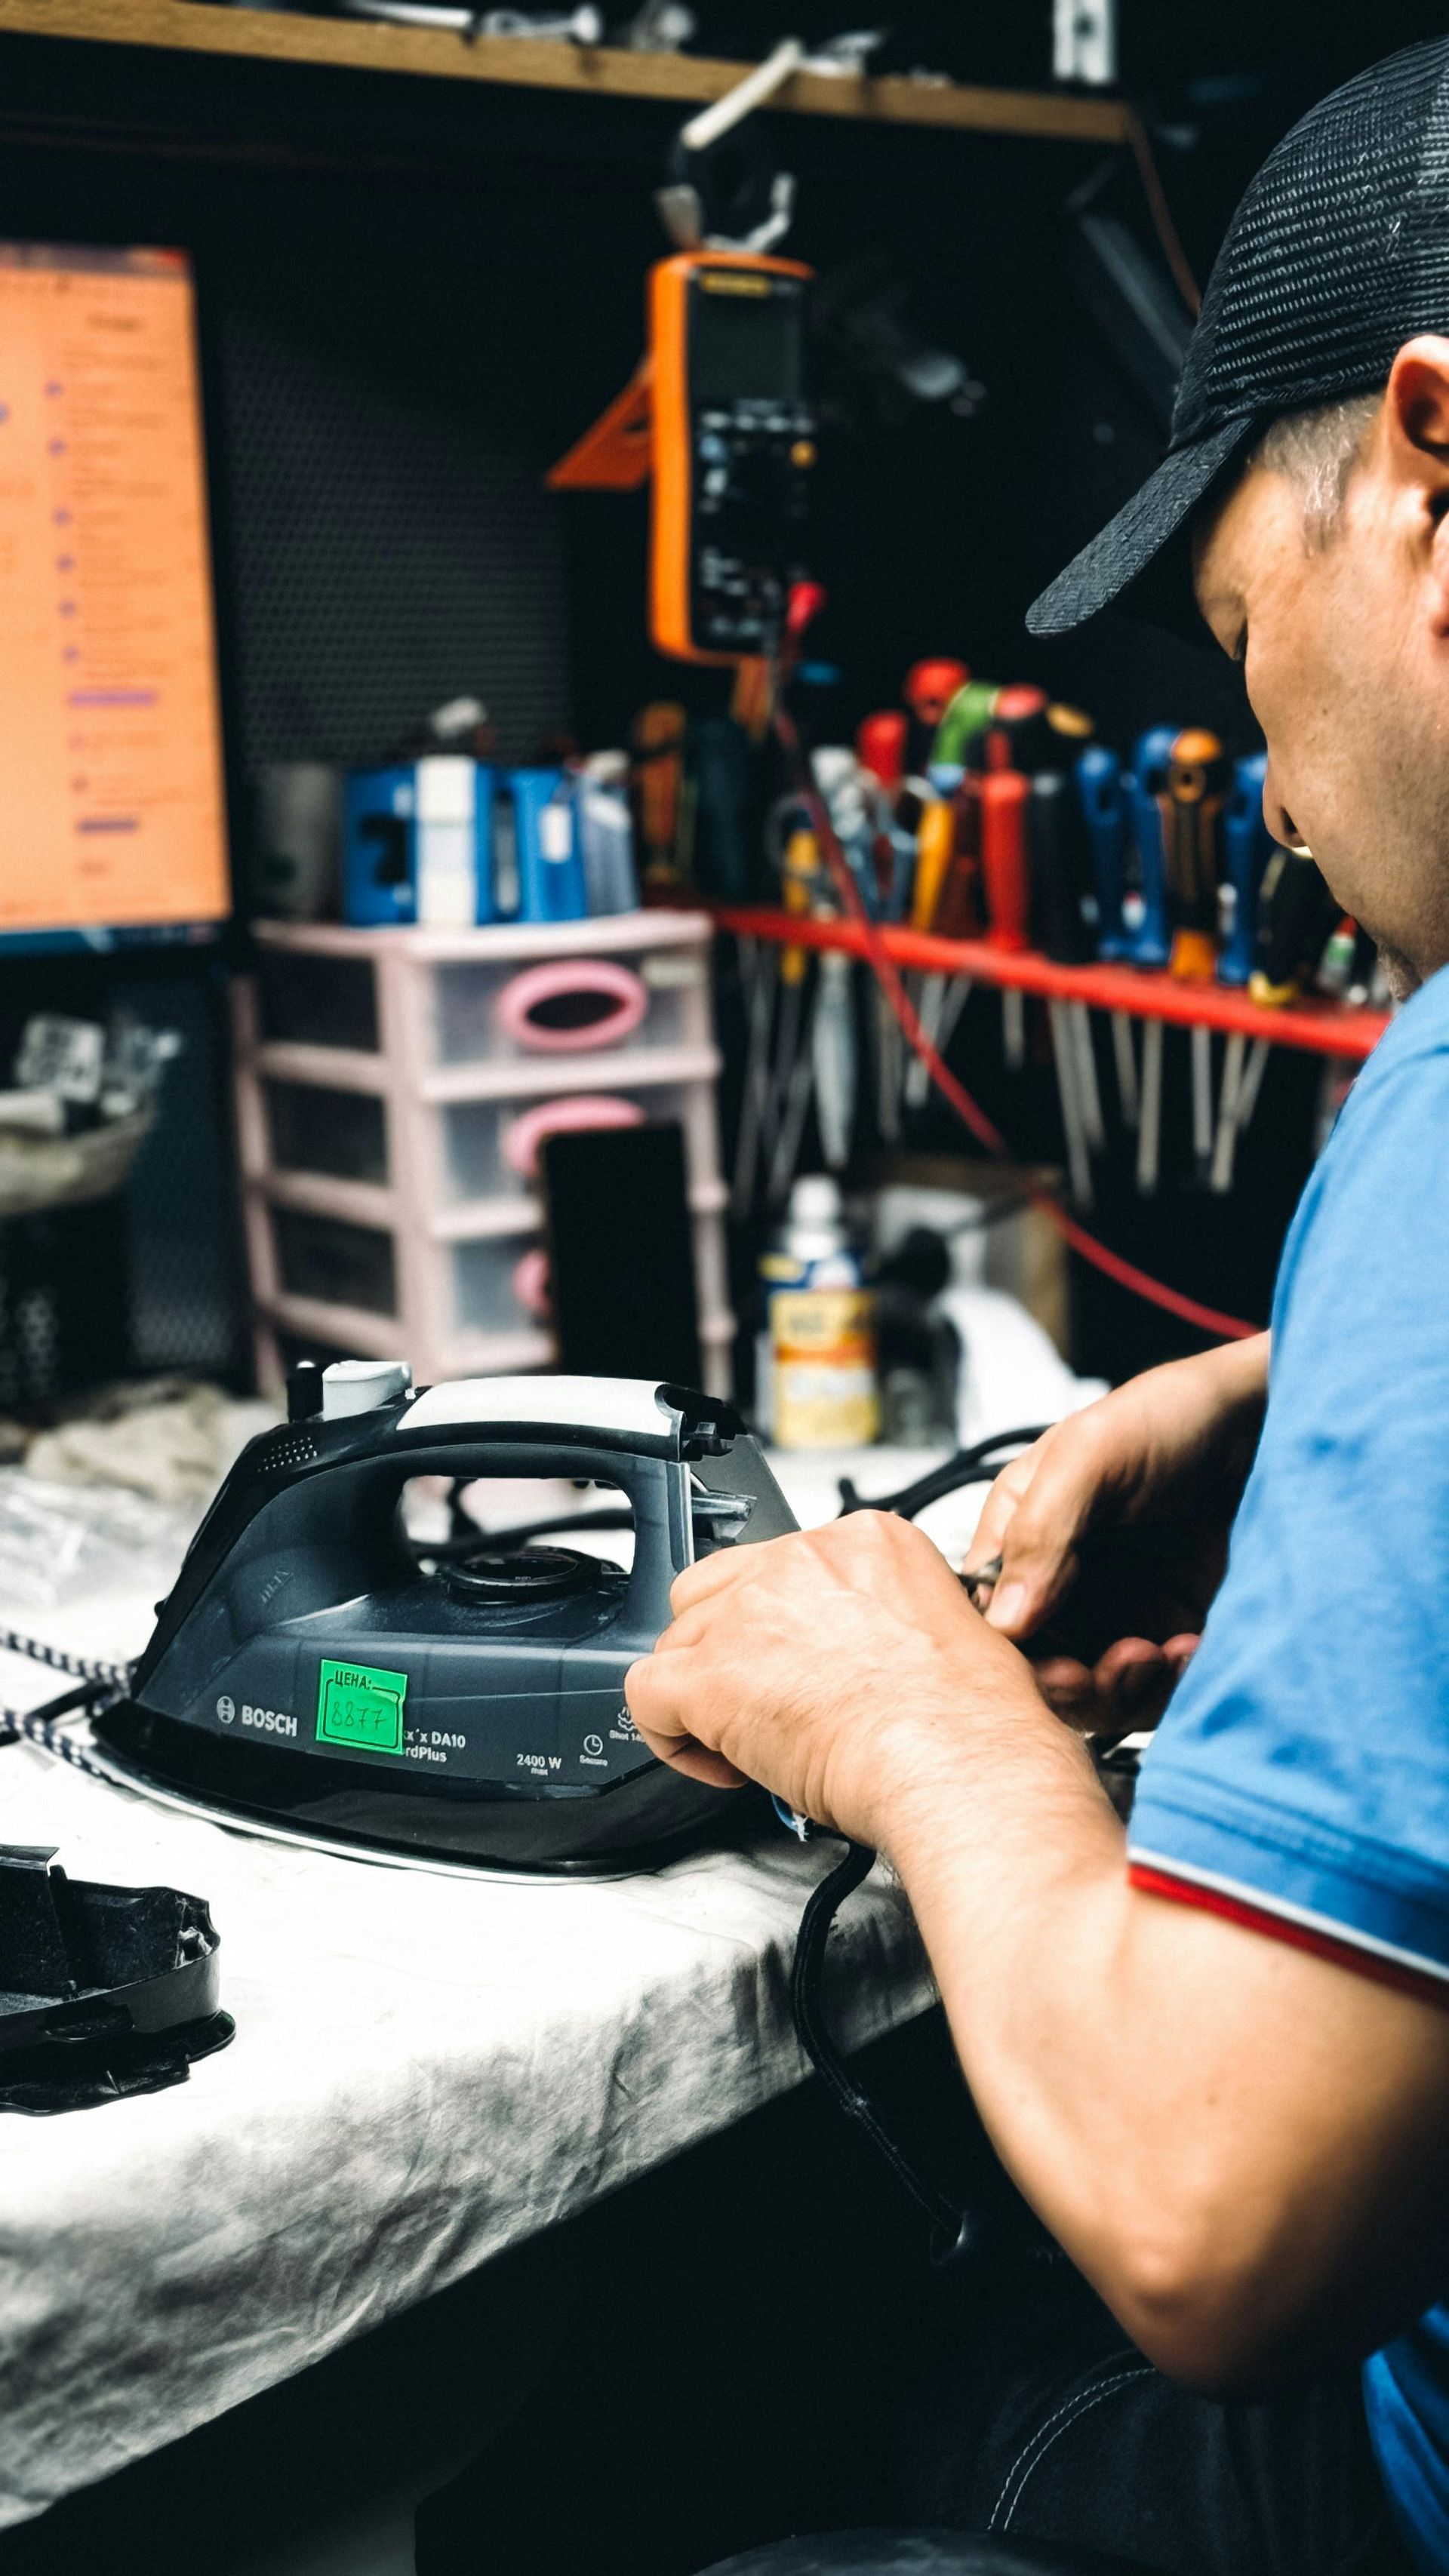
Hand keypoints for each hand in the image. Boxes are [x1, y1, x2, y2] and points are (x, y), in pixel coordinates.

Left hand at [624, 1510, 1047, 1846]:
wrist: (958, 1766)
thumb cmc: (973, 1725)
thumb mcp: (959, 1634)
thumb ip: (903, 1624)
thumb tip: (890, 1656)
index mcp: (868, 1542)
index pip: (785, 1566)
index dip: (783, 1629)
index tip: (806, 1671)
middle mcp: (803, 1559)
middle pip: (719, 1592)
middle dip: (730, 1651)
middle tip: (767, 1705)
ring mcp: (751, 1612)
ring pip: (679, 1640)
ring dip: (702, 1693)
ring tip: (750, 1744)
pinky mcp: (712, 1675)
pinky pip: (647, 1693)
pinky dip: (669, 1734)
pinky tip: (718, 1762)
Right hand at [962, 1335, 1269, 1737]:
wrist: (1273, 1420)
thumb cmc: (1174, 1414)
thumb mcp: (1092, 1452)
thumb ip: (1042, 1529)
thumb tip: (1006, 1619)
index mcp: (1022, 1535)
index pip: (992, 1617)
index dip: (1015, 1653)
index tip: (1055, 1664)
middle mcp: (1064, 1582)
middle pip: (1040, 1668)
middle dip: (1072, 1685)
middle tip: (1109, 1668)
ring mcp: (1121, 1612)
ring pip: (1097, 1694)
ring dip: (1123, 1691)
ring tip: (1158, 1653)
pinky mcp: (1176, 1634)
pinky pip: (1158, 1691)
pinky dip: (1170, 1687)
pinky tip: (1191, 1649)